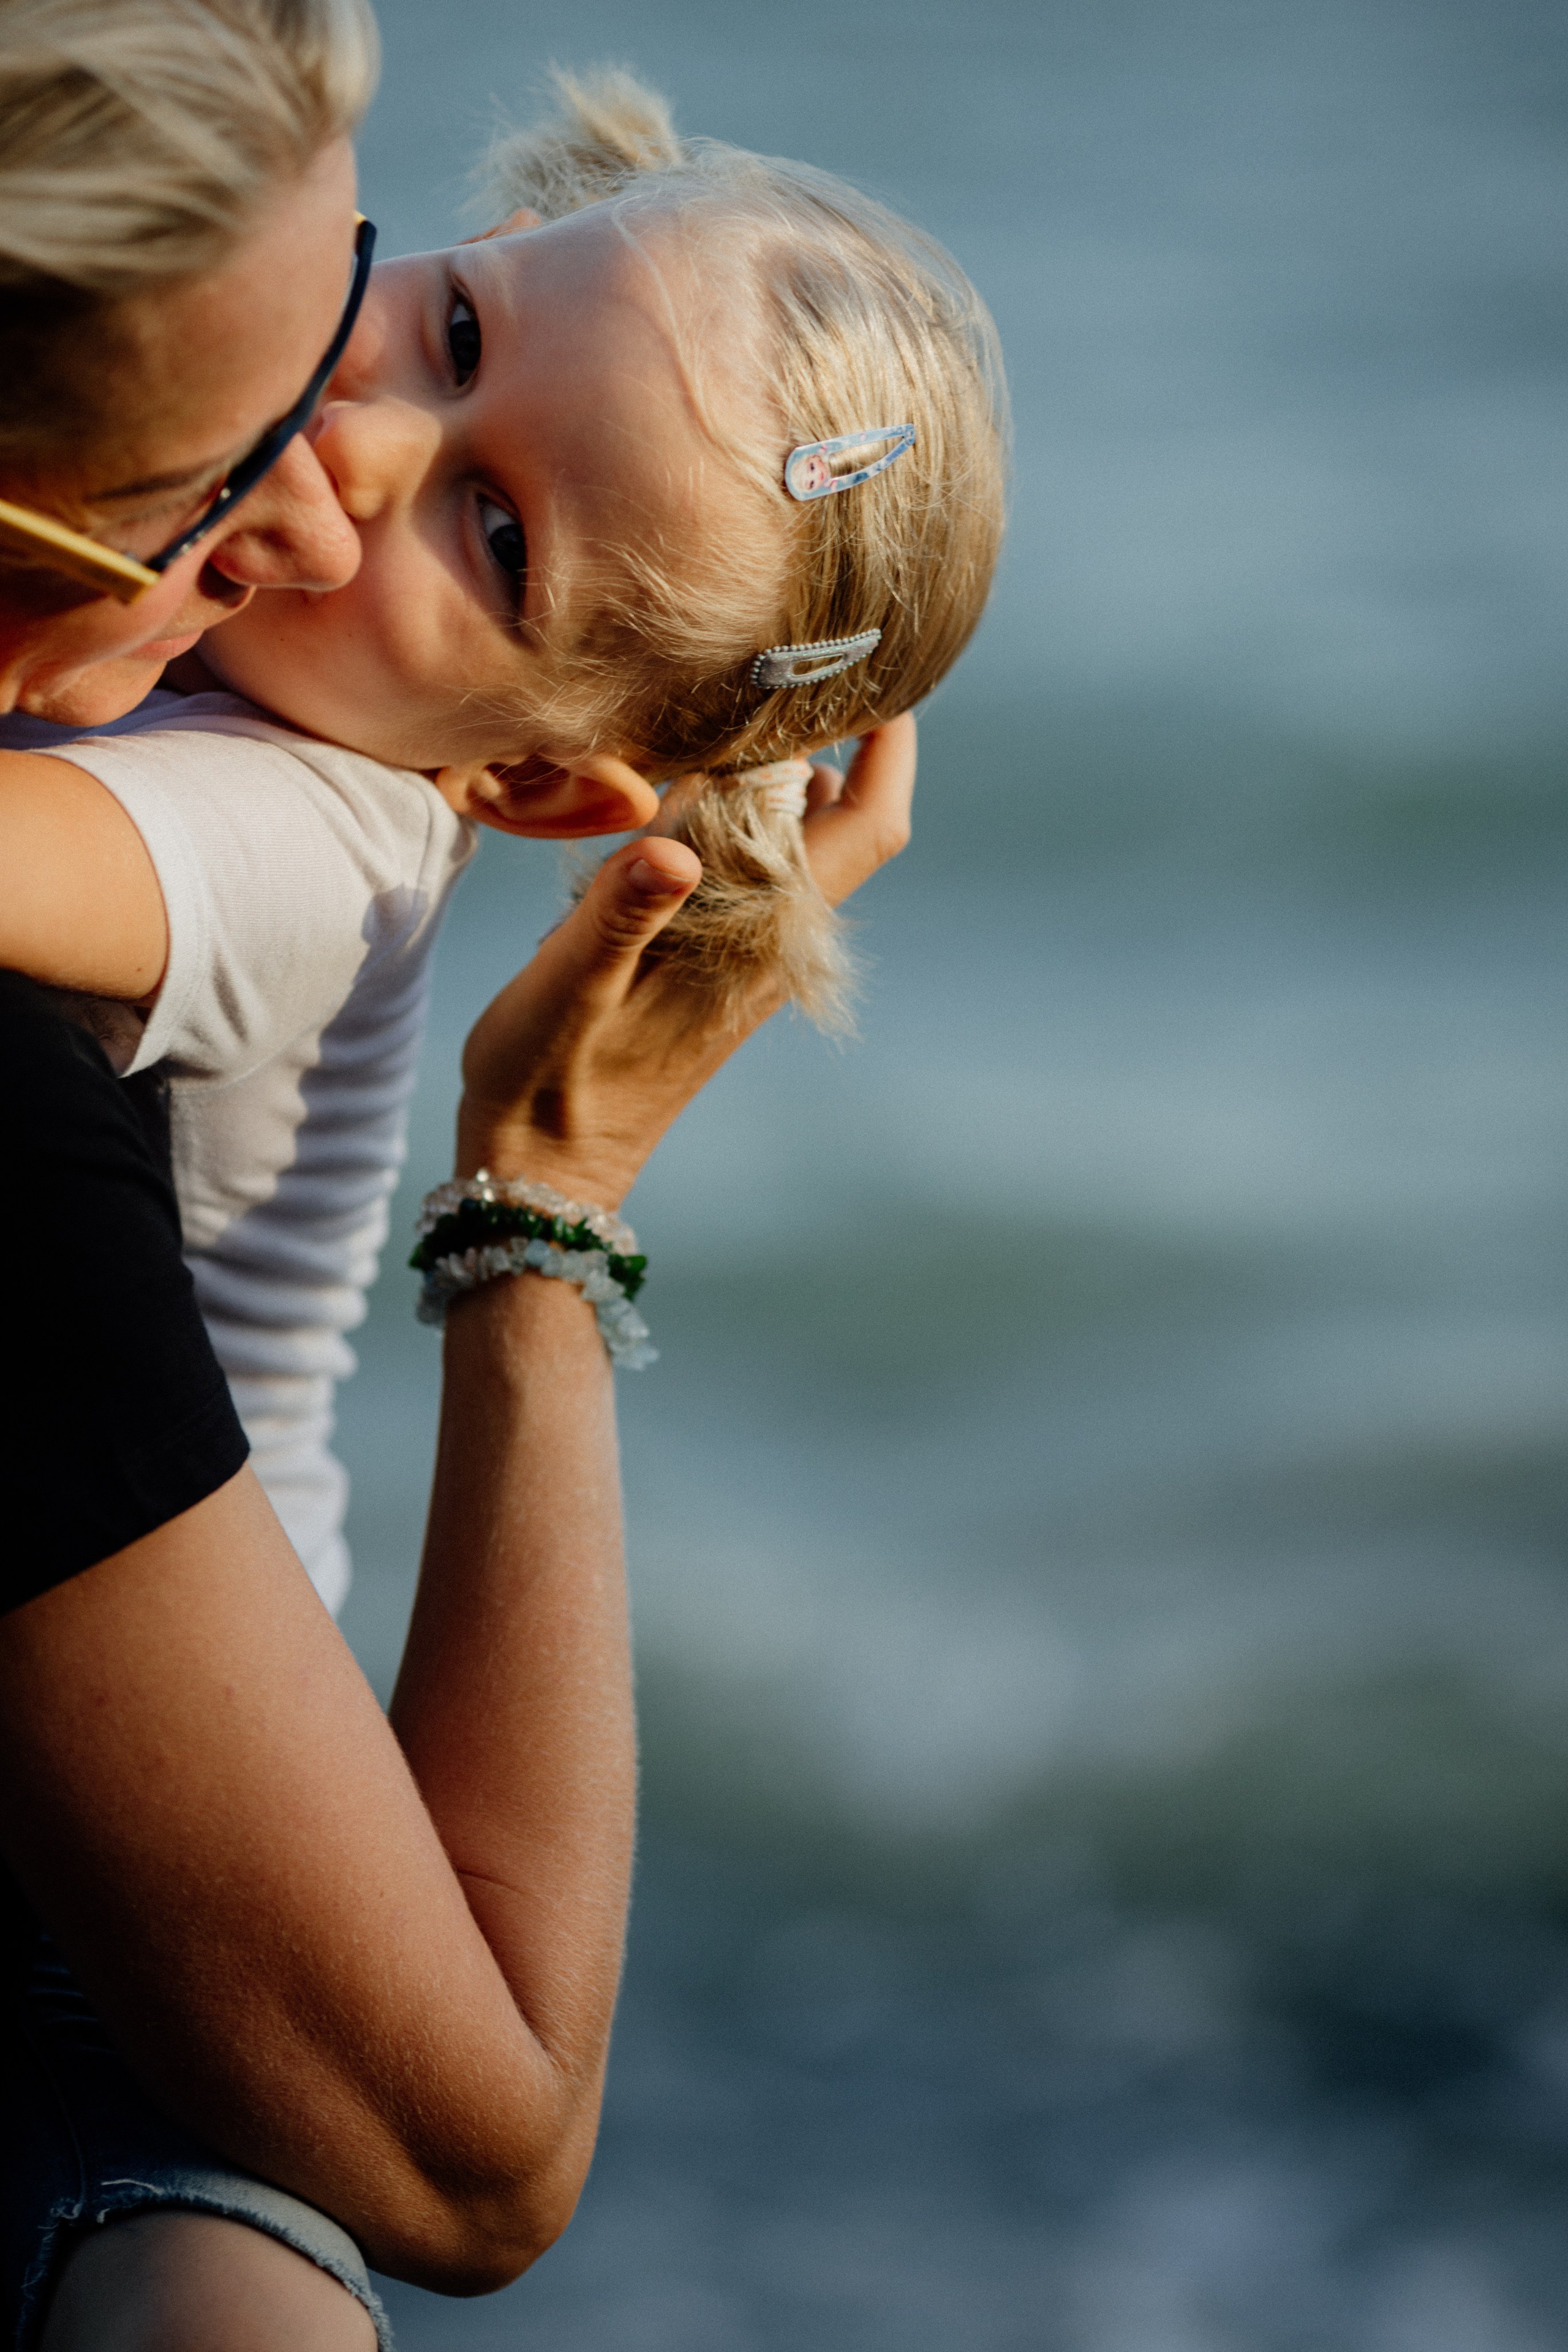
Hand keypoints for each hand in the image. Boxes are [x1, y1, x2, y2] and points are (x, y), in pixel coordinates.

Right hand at [455, 715, 915, 1205]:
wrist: (545, 1170)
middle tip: (790, 655)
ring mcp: (748, 954)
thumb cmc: (548, 1079)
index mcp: (759, 939)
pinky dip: (741, 814)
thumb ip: (622, 911)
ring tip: (739, 696)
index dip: (889, 745)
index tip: (880, 668)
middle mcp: (773, 943)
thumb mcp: (571, 987)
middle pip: (846, 825)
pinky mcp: (713, 965)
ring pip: (801, 845)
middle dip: (838, 740)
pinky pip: (755, 871)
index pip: (866, 827)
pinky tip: (688, 781)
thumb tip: (679, 844)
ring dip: (787, 774)